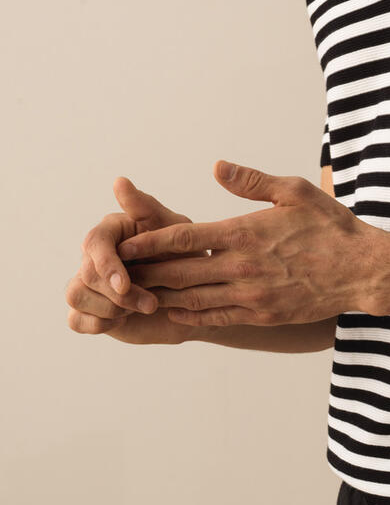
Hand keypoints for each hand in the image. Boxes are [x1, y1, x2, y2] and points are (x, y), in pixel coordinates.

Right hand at [65, 177, 197, 343]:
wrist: (198, 296)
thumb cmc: (188, 254)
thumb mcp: (175, 229)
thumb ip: (146, 208)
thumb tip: (119, 181)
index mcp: (113, 231)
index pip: (94, 243)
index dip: (106, 265)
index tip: (125, 285)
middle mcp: (97, 254)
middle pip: (86, 273)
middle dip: (118, 294)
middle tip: (152, 302)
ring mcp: (92, 282)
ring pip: (76, 295)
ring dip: (109, 309)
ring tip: (143, 308)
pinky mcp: (92, 309)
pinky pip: (76, 320)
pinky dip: (96, 324)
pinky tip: (122, 322)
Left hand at [117, 160, 378, 328]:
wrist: (361, 269)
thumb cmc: (330, 226)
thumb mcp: (294, 191)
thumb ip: (251, 181)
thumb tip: (216, 167)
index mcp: (245, 233)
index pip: (185, 237)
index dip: (150, 242)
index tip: (125, 243)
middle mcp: (242, 267)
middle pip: (180, 272)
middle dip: (146, 273)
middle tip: (118, 273)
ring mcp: (251, 296)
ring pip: (193, 299)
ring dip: (162, 297)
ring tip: (138, 295)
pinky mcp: (262, 315)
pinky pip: (217, 319)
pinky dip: (191, 317)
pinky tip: (176, 313)